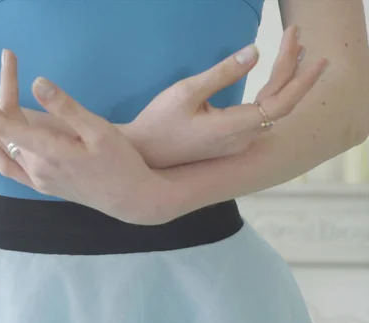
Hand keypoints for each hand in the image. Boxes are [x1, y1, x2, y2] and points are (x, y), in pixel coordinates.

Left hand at [0, 50, 169, 224]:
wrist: (131, 199)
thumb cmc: (120, 161)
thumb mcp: (98, 130)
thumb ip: (65, 108)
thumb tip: (37, 82)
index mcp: (48, 153)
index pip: (3, 125)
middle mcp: (36, 169)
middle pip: (3, 134)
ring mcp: (38, 181)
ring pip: (4, 149)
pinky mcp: (43, 186)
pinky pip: (10, 168)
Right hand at [124, 25, 328, 167]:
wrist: (144, 153)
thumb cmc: (159, 123)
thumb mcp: (186, 92)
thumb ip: (223, 73)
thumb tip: (254, 52)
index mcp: (233, 128)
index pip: (281, 101)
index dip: (300, 77)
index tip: (312, 53)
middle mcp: (242, 139)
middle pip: (279, 102)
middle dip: (292, 67)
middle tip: (295, 35)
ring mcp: (237, 143)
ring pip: (270, 108)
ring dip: (284, 80)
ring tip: (293, 52)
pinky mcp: (230, 141)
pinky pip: (259, 115)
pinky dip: (271, 93)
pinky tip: (274, 79)